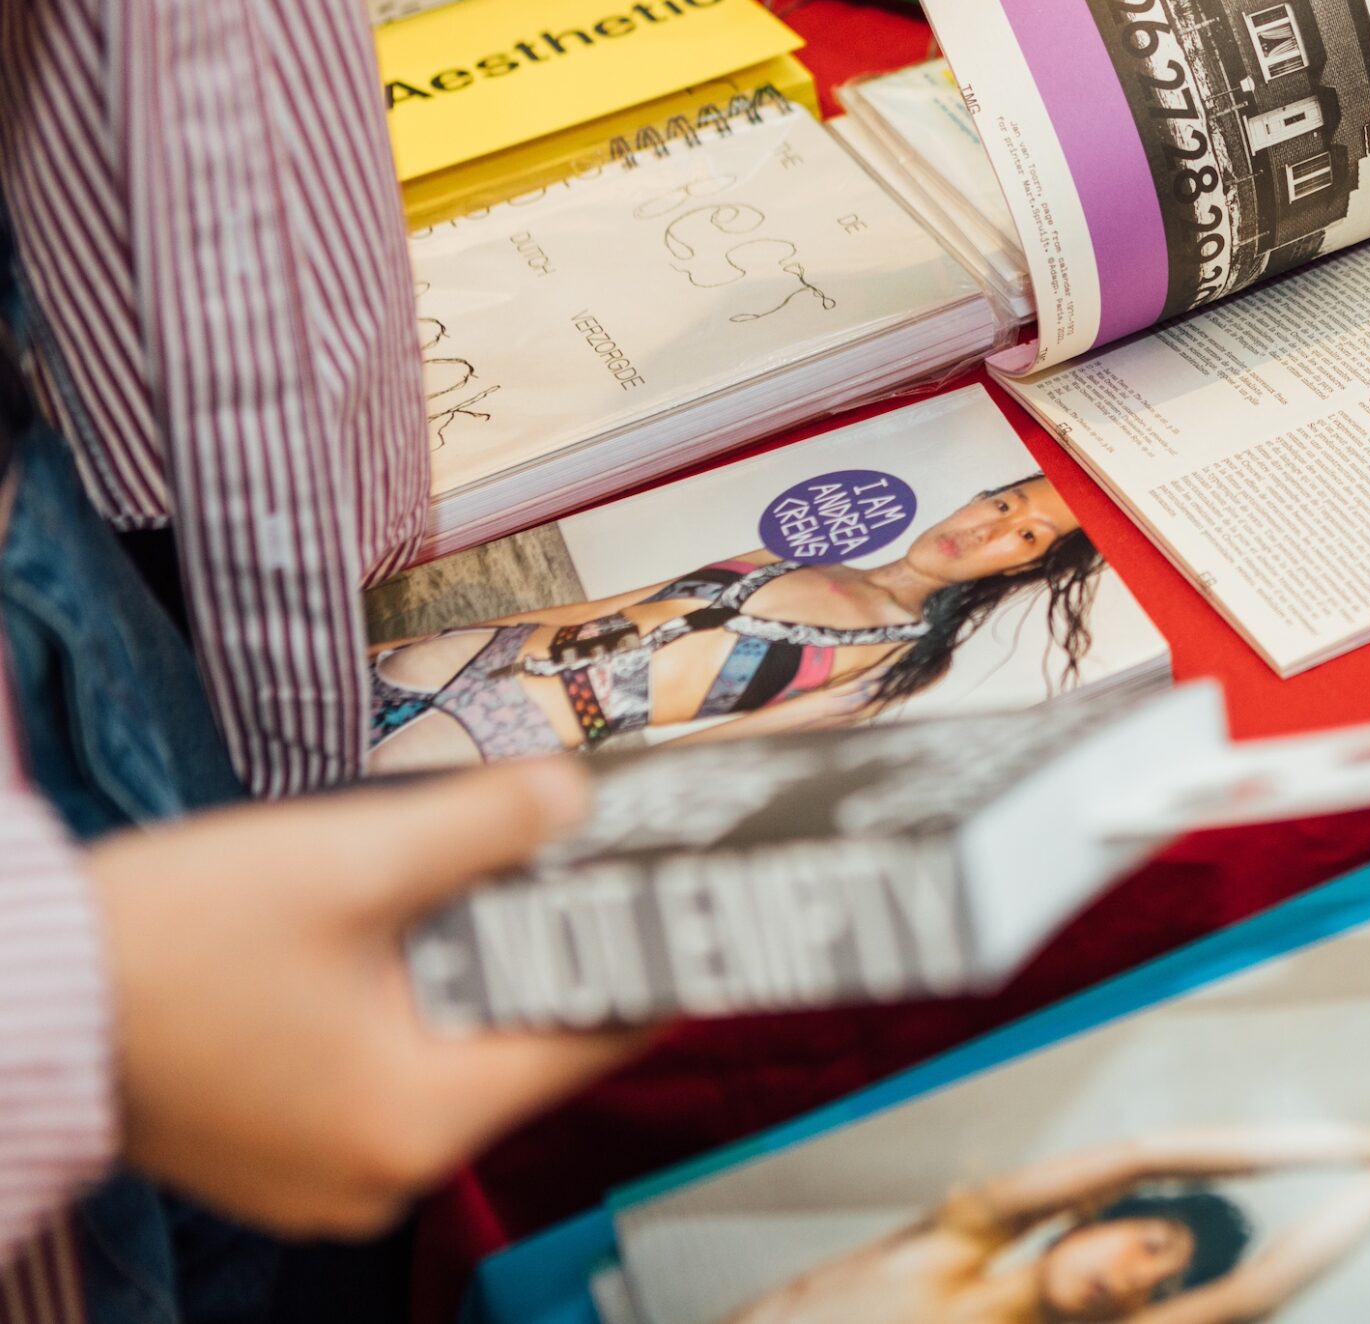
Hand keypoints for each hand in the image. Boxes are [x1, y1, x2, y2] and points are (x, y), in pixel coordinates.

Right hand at [89, 762, 657, 1238]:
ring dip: (491, 971)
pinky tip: (433, 928)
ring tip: (536, 881)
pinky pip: (394, 1071)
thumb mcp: (341, 861)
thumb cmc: (158, 942)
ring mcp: (332, 1171)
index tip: (700, 897)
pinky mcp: (289, 1145)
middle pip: (528, 1048)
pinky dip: (422, 1004)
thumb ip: (481, 826)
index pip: (591, 1040)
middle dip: (566, 950)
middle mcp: (384, 1171)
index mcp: (416, 1119)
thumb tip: (577, 798)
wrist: (10, 999)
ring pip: (461, 1054)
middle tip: (618, 865)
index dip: (652, 958)